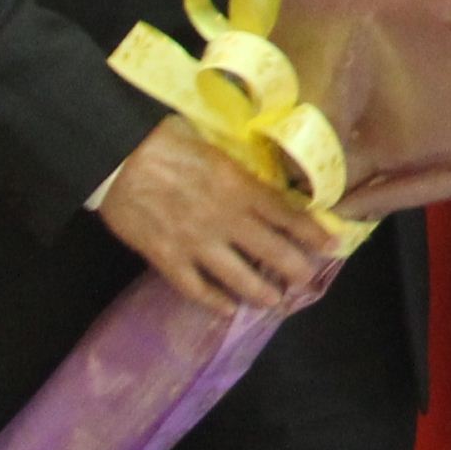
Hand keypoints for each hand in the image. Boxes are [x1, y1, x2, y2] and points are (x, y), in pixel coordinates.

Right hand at [95, 117, 333, 313]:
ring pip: (238, 276)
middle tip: (307, 280)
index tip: (333, 243)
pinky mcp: (167, 258)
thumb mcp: (214, 145)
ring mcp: (197, 242)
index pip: (287, 215)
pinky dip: (212, 301)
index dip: (312, 232)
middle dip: (295, 269)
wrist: (117, 158)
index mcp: (240, 187)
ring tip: (274, 301)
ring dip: (260, 292)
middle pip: (271, 250)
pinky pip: (194, 287)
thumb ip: (238, 167)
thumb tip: (258, 175)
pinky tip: (226, 309)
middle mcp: (226, 218)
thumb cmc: (165, 140)